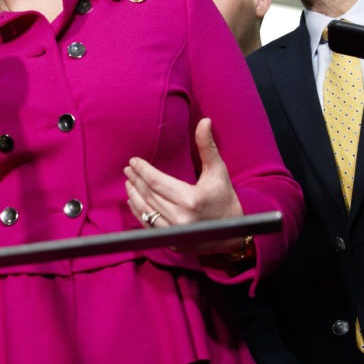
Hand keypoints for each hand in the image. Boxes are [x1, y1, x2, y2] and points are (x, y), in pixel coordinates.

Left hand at [124, 118, 243, 253]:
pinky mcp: (173, 243)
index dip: (143, 170)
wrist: (235, 233)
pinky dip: (139, 212)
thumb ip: (207, 146)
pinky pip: (149, 226)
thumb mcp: (219, 171)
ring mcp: (175, 233)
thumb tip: (204, 121)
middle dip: (136, 180)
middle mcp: (180, 218)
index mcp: (191, 200)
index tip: (133, 161)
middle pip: (149, 195)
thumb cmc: (226, 199)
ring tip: (128, 182)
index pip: (157, 182)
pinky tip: (134, 201)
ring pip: (146, 211)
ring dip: (134, 195)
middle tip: (127, 169)